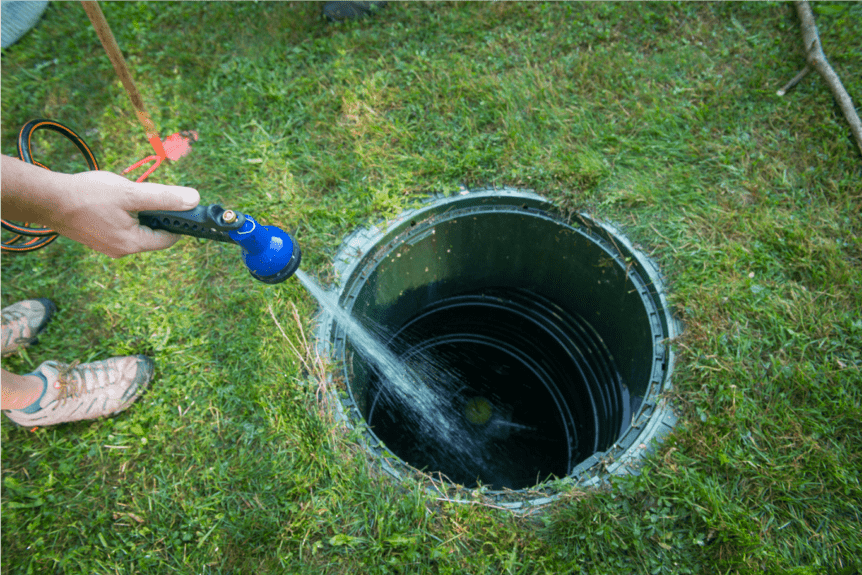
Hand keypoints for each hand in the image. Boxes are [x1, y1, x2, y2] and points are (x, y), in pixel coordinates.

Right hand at [50, 170, 199, 257]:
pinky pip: (121, 226)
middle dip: (154, 212)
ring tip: (121, 195)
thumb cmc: (87, 195)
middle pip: (154, 233)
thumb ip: (164, 198)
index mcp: (133, 244)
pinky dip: (124, 213)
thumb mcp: (131, 193)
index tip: (178, 203)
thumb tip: (194, 200)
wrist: (46, 199)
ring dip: (138, 210)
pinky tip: (110, 200)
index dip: (177, 220)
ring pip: (137, 228)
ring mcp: (108, 245)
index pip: (169, 238)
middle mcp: (122, 250)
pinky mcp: (98, 238)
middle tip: (142, 194)